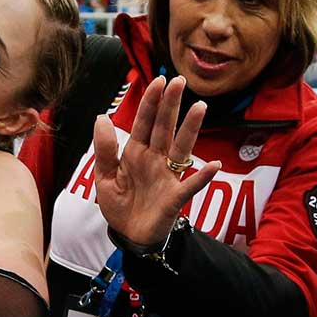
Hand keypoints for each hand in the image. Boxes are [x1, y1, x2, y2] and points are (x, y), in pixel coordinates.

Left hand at [92, 75, 219, 245]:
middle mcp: (154, 160)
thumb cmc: (120, 205)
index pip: (144, 122)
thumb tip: (102, 117)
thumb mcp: (104, 177)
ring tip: (200, 108)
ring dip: (190, 129)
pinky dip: (202, 177)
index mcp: (136, 152)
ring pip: (180, 148)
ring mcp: (167, 177)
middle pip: (164, 128)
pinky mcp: (174, 198)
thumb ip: (105, 149)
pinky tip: (214, 165)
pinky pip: (190, 186)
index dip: (151, 102)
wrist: (129, 236)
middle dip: (171, 105)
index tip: (159, 80)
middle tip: (179, 81)